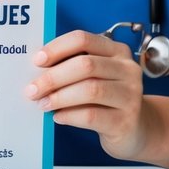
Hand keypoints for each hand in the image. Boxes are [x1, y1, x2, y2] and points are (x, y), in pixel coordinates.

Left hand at [25, 29, 147, 160]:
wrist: (136, 129)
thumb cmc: (107, 98)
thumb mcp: (96, 76)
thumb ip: (72, 67)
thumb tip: (37, 69)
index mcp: (117, 51)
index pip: (83, 39)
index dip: (57, 48)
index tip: (36, 60)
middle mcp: (128, 69)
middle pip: (86, 65)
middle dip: (53, 77)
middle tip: (32, 89)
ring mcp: (131, 95)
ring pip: (90, 90)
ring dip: (60, 97)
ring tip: (43, 104)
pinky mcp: (126, 121)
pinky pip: (92, 115)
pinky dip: (70, 115)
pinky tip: (58, 117)